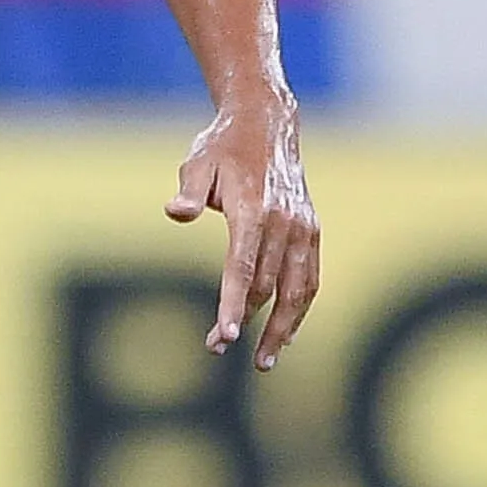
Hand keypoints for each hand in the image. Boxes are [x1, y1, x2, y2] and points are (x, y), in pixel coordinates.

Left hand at [165, 101, 321, 368]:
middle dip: (244, 320)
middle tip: (215, 346)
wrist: (267, 125)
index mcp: (254, 209)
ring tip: (264, 361)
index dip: (234, 303)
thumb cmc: (223, 148)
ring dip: (281, 328)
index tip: (226, 335)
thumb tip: (175, 212)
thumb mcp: (197, 162)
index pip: (243, 267)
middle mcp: (284, 223)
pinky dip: (300, 309)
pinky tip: (286, 334)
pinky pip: (310, 279)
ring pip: (297, 290)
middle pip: (267, 285)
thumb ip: (189, 190)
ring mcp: (303, 229)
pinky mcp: (312, 232)